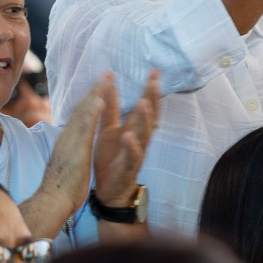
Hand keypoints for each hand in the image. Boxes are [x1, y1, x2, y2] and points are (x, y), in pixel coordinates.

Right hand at [36, 74, 111, 216]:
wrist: (52, 201)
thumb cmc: (60, 187)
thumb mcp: (66, 163)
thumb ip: (69, 151)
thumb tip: (70, 146)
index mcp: (67, 140)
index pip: (79, 115)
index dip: (90, 98)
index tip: (99, 85)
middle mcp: (67, 136)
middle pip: (80, 108)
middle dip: (94, 89)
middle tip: (106, 72)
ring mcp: (70, 142)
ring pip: (82, 112)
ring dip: (94, 93)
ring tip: (106, 77)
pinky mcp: (75, 150)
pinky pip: (85, 128)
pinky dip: (92, 112)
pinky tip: (100, 99)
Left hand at [93, 69, 159, 207]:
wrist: (108, 191)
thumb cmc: (110, 159)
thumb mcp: (108, 130)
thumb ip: (111, 109)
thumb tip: (111, 86)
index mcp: (133, 129)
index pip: (145, 105)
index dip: (149, 89)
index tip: (154, 71)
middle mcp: (138, 140)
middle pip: (149, 117)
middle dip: (152, 99)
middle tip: (154, 81)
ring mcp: (135, 154)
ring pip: (144, 135)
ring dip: (144, 119)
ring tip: (143, 103)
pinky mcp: (127, 169)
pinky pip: (131, 157)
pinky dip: (131, 146)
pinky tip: (128, 135)